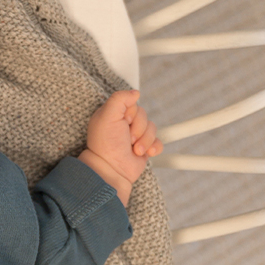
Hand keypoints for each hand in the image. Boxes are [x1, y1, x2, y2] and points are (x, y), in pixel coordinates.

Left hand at [77, 90, 162, 205]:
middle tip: (126, 138)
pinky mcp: (144, 148)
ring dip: (144, 140)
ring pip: (152, 128)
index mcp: (114, 114)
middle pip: (144, 115)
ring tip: (133, 149)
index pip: (133, 103)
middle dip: (138, 128)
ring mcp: (135, 137)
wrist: (111, 171)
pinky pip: (158, 141)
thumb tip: (135, 93)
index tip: (122, 123)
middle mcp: (124, 124)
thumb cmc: (105, 146)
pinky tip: (144, 153)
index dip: (131, 113)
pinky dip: (154, 147)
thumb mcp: (107, 115)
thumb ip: (119, 98)